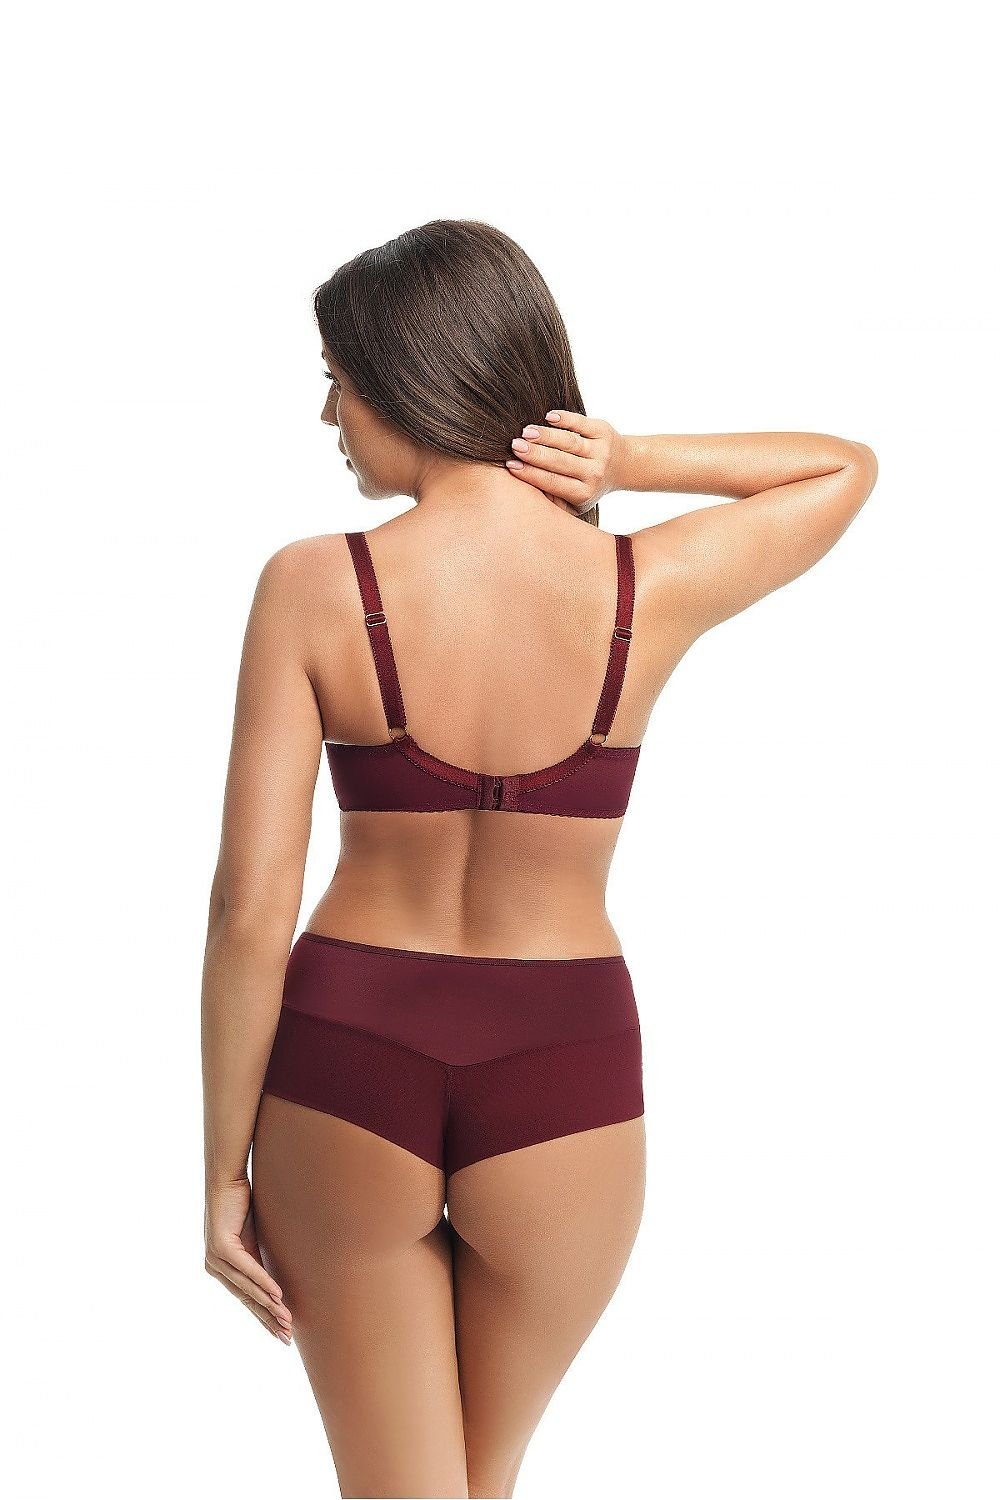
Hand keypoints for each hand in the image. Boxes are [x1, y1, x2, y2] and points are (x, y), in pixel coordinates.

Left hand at [204, 1177, 292, 1344]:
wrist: (226, 1178)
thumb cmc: (240, 1204)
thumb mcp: (252, 1237)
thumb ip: (258, 1258)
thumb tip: (276, 1275)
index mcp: (222, 1268)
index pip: (247, 1298)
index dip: (265, 1317)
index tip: (282, 1333)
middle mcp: (215, 1267)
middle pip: (247, 1300)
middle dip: (268, 1320)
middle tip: (286, 1338)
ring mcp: (215, 1258)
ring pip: (247, 1289)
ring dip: (269, 1306)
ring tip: (286, 1320)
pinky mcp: (221, 1247)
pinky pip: (246, 1270)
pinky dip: (263, 1283)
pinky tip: (277, 1295)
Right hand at [506, 410, 629, 514]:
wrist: (622, 466)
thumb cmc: (588, 486)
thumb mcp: (574, 503)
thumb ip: (553, 502)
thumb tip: (526, 495)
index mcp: (583, 493)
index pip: (552, 482)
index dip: (530, 473)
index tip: (510, 465)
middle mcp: (594, 473)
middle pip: (560, 461)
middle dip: (535, 453)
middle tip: (514, 445)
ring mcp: (600, 451)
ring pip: (569, 442)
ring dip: (546, 435)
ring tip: (526, 431)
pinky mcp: (603, 431)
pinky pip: (581, 423)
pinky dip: (565, 419)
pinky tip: (549, 417)